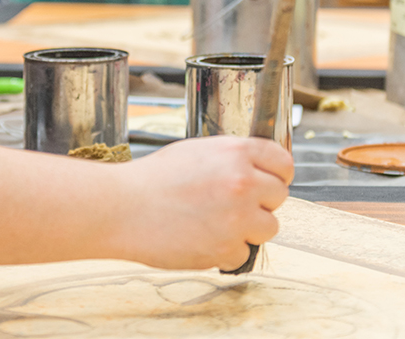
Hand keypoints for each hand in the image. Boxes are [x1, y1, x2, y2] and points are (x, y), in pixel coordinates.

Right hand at [116, 136, 293, 270]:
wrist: (121, 208)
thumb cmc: (152, 179)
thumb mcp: (196, 151)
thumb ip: (231, 159)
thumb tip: (257, 170)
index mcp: (236, 152)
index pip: (283, 162)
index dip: (277, 174)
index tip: (270, 182)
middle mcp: (243, 182)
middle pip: (280, 196)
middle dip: (261, 202)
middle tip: (234, 205)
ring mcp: (237, 217)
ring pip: (269, 227)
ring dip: (249, 229)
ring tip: (217, 223)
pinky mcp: (227, 248)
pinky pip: (245, 253)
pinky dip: (227, 251)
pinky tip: (202, 239)